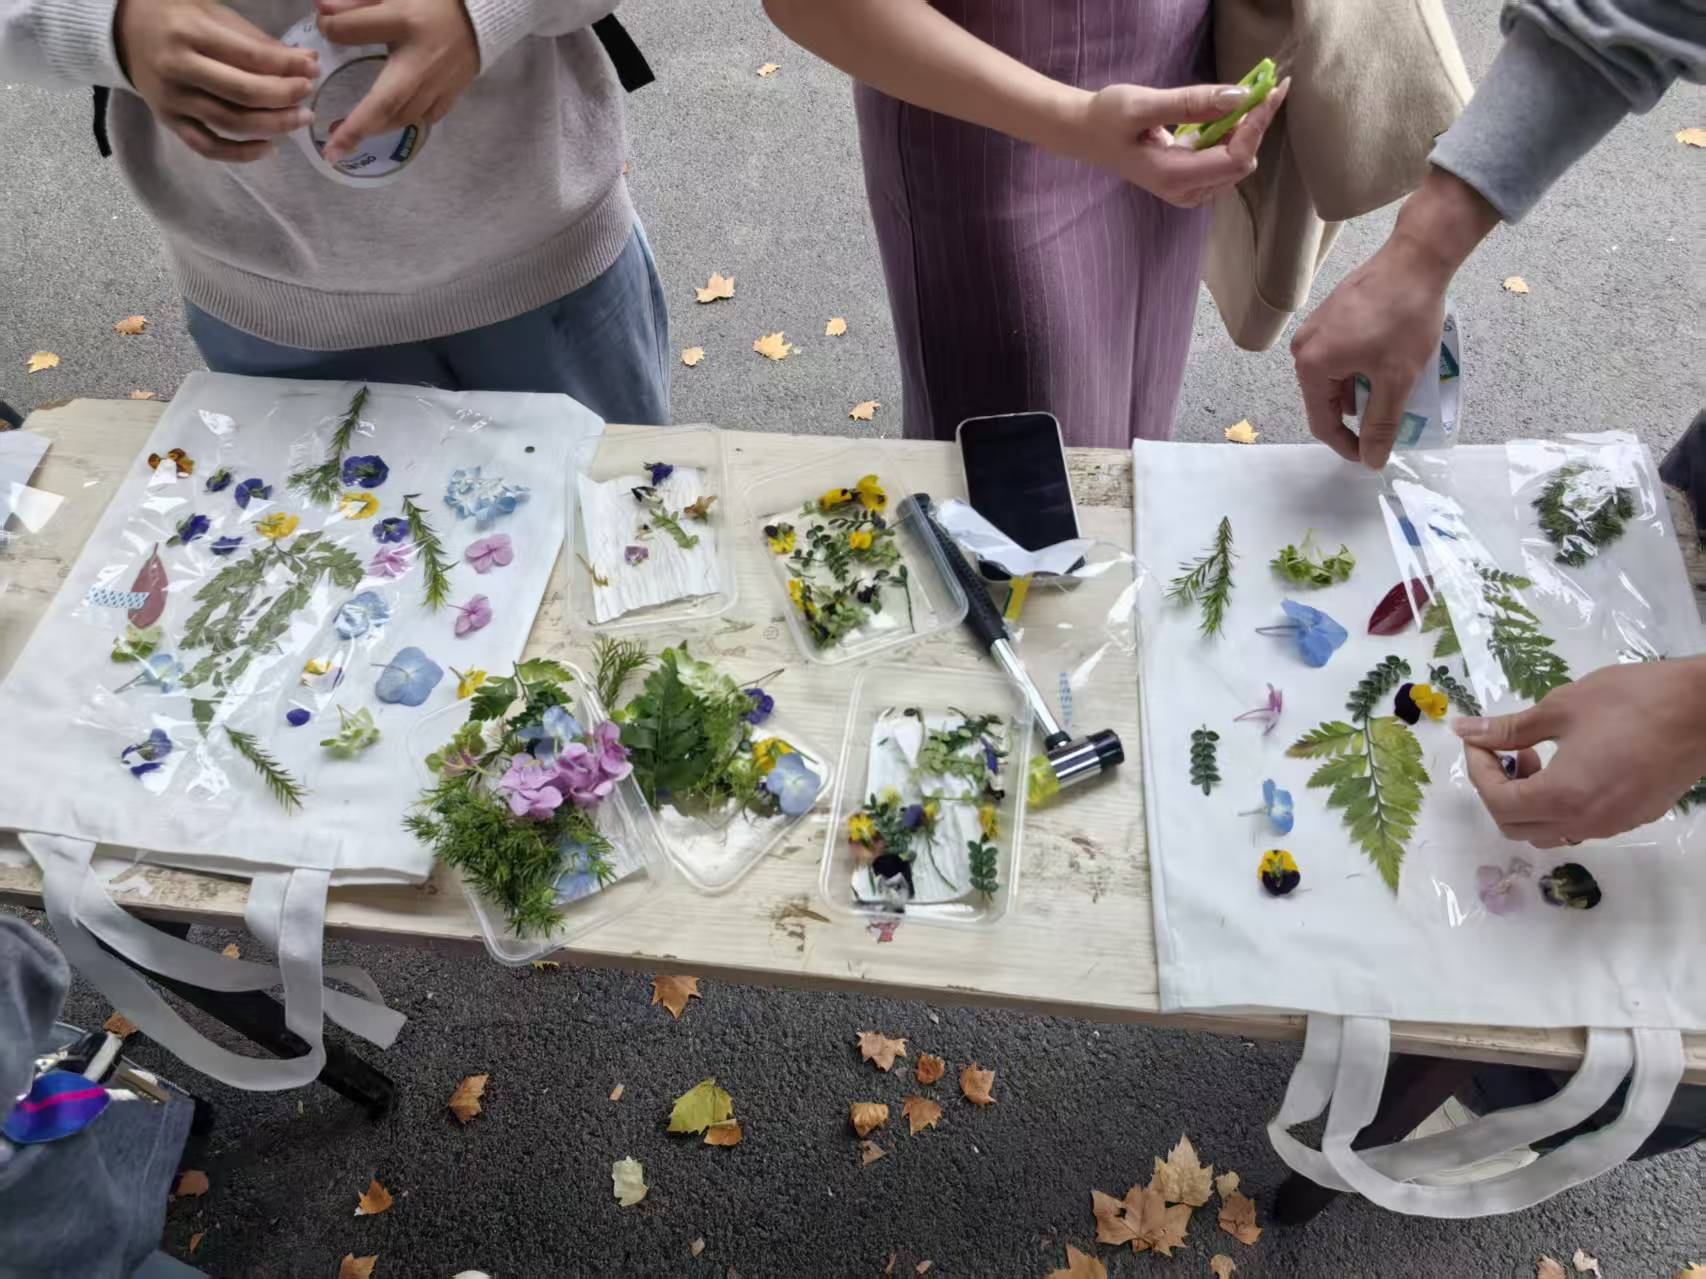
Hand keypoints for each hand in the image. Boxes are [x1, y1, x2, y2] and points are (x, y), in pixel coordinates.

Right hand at [114, 0, 317, 161]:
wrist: (122, 31)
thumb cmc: (176, 17)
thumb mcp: (213, 13)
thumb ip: (256, 40)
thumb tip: (305, 61)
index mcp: (189, 32)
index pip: (249, 56)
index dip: (286, 66)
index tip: (313, 68)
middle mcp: (178, 68)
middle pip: (243, 93)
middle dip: (284, 97)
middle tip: (309, 95)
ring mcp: (171, 99)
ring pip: (230, 122)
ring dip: (273, 125)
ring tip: (300, 118)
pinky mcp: (168, 121)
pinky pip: (208, 147)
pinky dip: (240, 153)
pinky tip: (269, 146)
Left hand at [316, 0, 479, 161]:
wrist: (483, 16)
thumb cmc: (435, 2)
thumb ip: (356, 1)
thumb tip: (320, 9)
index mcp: (405, 22)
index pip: (357, 29)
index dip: (334, 29)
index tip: (323, 26)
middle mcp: (421, 60)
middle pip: (386, 101)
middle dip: (357, 127)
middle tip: (332, 151)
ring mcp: (439, 83)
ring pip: (403, 116)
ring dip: (377, 128)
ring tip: (353, 136)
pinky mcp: (451, 94)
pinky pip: (425, 117)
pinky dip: (404, 122)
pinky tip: (390, 123)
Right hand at [1059, 77, 1289, 208]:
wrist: (1085, 133)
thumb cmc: (1107, 119)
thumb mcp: (1144, 105)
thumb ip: (1191, 103)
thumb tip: (1238, 96)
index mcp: (1175, 177)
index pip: (1236, 159)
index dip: (1257, 126)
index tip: (1270, 91)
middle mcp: (1186, 191)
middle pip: (1241, 163)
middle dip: (1254, 126)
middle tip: (1258, 87)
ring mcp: (1188, 189)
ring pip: (1236, 163)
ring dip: (1244, 129)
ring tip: (1238, 98)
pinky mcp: (1189, 180)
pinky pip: (1223, 160)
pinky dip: (1231, 134)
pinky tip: (1222, 114)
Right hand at [1290, 168, 1498, 468]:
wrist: (1416, 258)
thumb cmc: (1404, 318)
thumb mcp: (1396, 379)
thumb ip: (1380, 424)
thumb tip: (1370, 461)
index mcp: (1311, 366)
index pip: (1322, 422)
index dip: (1347, 445)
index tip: (1373, 455)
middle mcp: (1304, 348)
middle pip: (1326, 400)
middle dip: (1356, 415)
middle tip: (1390, 419)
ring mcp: (1315, 328)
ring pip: (1335, 377)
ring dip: (1360, 390)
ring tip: (1393, 388)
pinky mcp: (1331, 314)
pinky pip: (1339, 355)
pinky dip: (1360, 368)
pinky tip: (1387, 363)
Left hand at [1455, 658, 1705, 846]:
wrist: (1703, 709)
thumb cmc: (1631, 701)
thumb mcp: (1560, 708)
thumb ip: (1508, 729)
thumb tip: (1465, 731)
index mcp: (1563, 797)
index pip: (1498, 802)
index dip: (1479, 771)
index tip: (1478, 742)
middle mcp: (1586, 822)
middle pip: (1517, 827)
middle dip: (1498, 790)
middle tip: (1504, 752)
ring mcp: (1612, 825)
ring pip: (1548, 831)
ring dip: (1528, 801)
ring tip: (1535, 756)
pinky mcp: (1633, 817)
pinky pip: (1579, 825)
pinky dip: (1558, 804)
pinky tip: (1568, 766)